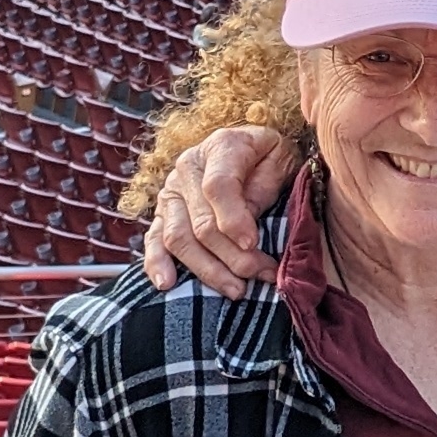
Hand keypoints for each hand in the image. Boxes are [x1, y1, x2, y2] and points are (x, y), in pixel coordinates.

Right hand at [142, 126, 295, 295]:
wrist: (254, 148)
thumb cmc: (272, 157)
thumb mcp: (281, 160)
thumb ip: (265, 188)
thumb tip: (245, 230)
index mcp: (221, 146)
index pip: (218, 186)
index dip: (234, 219)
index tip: (253, 244)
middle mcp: (189, 167)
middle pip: (201, 222)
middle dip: (233, 256)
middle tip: (262, 274)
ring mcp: (171, 190)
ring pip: (178, 238)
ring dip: (208, 270)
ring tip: (237, 290)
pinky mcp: (162, 212)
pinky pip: (154, 239)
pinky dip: (157, 263)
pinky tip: (167, 284)